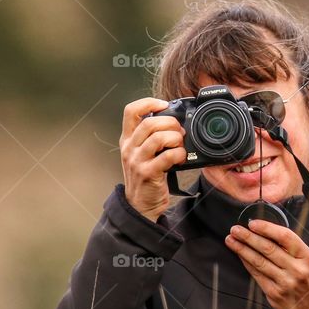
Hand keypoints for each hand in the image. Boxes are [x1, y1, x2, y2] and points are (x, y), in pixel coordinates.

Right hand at [120, 97, 186, 220]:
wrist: (140, 205)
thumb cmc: (146, 176)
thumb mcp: (141, 153)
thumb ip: (151, 137)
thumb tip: (174, 120)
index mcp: (127, 139)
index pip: (131, 111)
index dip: (148, 102)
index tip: (164, 105)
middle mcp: (129, 148)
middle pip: (149, 122)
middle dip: (170, 123)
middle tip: (180, 131)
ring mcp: (137, 161)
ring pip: (159, 137)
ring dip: (176, 138)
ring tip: (180, 145)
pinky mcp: (148, 173)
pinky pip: (167, 156)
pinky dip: (179, 154)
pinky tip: (181, 158)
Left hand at [225, 219, 308, 308]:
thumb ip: (293, 251)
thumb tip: (268, 235)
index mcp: (306, 257)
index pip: (285, 236)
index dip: (266, 228)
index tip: (252, 223)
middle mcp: (296, 269)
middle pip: (268, 248)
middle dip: (248, 236)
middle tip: (235, 229)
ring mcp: (284, 282)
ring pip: (258, 261)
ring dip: (242, 249)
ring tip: (231, 240)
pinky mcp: (274, 294)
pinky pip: (256, 274)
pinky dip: (247, 263)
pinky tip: (240, 256)